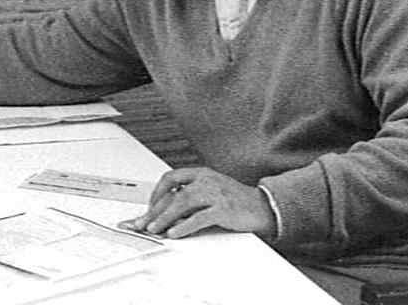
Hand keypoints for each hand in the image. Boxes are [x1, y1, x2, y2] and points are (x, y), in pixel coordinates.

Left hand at [118, 167, 273, 239]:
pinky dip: (184, 226)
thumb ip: (191, 198)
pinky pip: (199, 218)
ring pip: (182, 203)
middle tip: (143, 223)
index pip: (171, 178)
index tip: (148, 208)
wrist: (264, 207)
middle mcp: (207, 180)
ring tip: (154, 229)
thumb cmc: (236, 202)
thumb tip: (165, 213)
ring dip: (165, 218)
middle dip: (155, 210)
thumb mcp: (211, 193)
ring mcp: (215, 193)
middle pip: (174, 193)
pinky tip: (175, 233)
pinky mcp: (223, 209)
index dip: (156, 193)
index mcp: (202, 173)